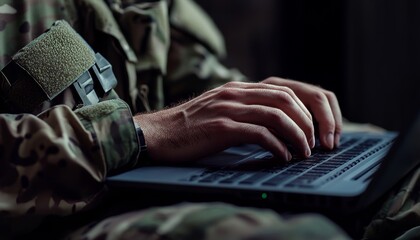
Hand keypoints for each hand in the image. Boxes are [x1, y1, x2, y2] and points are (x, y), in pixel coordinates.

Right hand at [134, 78, 340, 161]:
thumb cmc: (191, 128)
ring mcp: (228, 108)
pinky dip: (277, 146)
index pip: (284, 89)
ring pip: (277, 114)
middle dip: (308, 121)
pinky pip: (259, 133)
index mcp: (238, 88)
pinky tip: (282, 156)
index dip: (306, 108)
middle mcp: (236, 93)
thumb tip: (277, 124)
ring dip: (297, 135)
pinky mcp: (221, 127)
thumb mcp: (221, 110)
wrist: (159, 134)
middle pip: (286, 98)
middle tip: (315, 142)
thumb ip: (245, 109)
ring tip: (303, 152)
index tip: (315, 128)